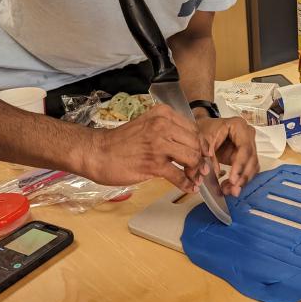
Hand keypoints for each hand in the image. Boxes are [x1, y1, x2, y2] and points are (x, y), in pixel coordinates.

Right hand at [81, 104, 205, 190]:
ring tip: (195, 179)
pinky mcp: (153, 164)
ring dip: (196, 172)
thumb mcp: (147, 125)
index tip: (204, 155)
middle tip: (201, 170)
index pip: (194, 129)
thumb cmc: (121, 141)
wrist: (97, 152)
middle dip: (201, 159)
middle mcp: (163, 126)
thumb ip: (169, 131)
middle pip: (196, 143)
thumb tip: (192, 145)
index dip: (201, 144)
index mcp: (163, 114)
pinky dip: (187, 183)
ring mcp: (158, 145)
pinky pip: (179, 175)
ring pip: (192, 158)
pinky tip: (189, 187)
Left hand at [195, 116, 259, 196]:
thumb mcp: (203, 139)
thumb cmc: (205, 130)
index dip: (240, 165)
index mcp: (239, 126)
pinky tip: (230, 188)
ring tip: (228, 191)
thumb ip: (208, 155)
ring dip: (242, 181)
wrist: (205, 128)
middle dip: (242, 177)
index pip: (245, 148)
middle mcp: (248, 135)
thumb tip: (215, 172)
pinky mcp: (246, 156)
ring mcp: (249, 146)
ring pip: (252, 167)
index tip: (232, 180)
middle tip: (233, 190)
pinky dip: (240, 180)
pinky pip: (247, 170)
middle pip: (251, 159)